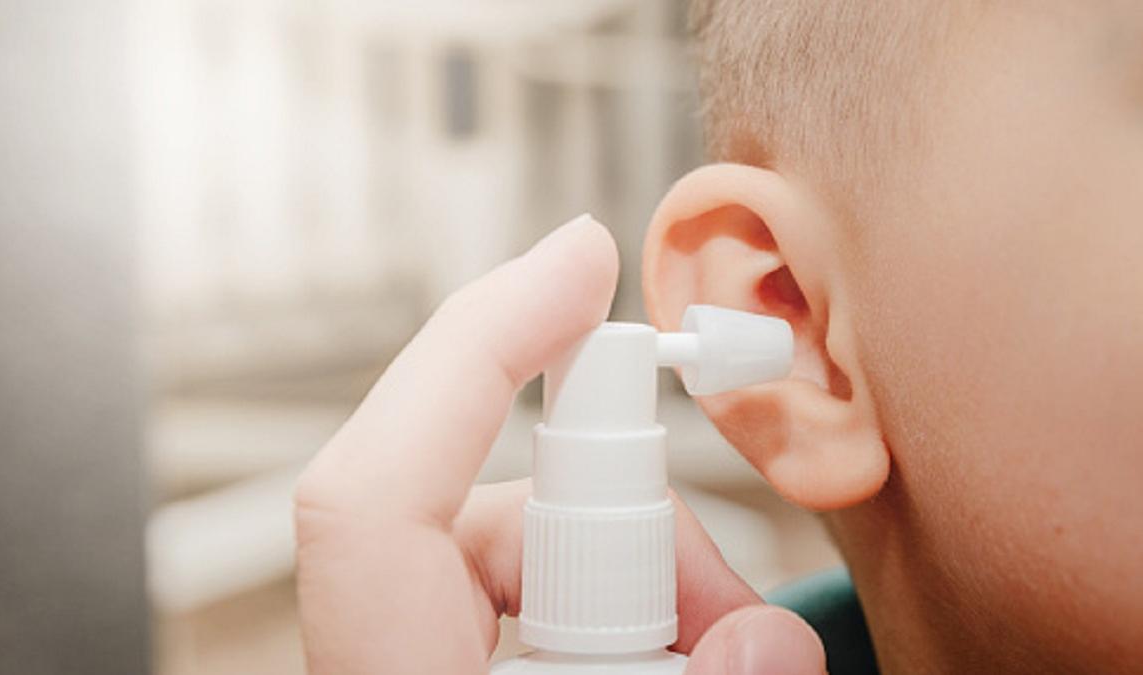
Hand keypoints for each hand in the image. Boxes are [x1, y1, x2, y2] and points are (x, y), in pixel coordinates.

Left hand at [293, 216, 826, 673]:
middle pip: (487, 513)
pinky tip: (686, 660)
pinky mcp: (450, 663)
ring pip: (519, 552)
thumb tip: (769, 641)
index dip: (474, 352)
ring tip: (733, 658)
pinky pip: (521, 595)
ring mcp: (413, 661)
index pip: (374, 498)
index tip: (582, 260)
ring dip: (644, 582)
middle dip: (634, 528)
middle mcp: (385, 666)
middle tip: (735, 623)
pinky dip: (608, 608)